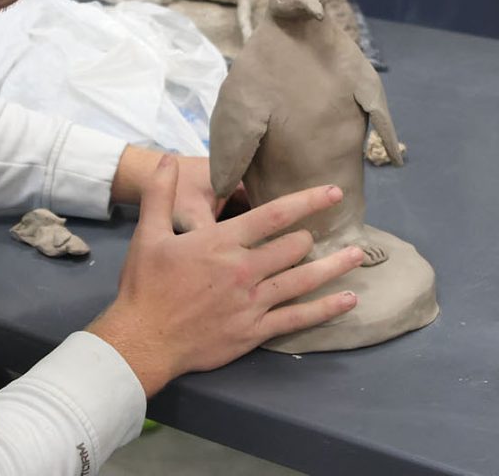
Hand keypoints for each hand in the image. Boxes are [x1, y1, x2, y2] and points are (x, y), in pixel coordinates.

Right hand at [88, 155, 362, 396]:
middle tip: (325, 231)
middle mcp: (244, 270)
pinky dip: (325, 309)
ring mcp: (252, 303)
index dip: (308, 201)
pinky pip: (297, 318)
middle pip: (293, 247)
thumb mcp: (148, 234)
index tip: (333, 192)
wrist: (142, 340)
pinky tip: (347, 301)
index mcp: (222, 243)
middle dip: (311, 236)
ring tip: (356, 255)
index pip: (274, 215)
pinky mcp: (254, 331)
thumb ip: (159, 194)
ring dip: (333, 266)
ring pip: (303, 280)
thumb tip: (163, 159)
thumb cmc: (145, 286)